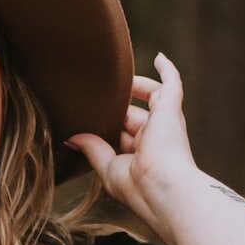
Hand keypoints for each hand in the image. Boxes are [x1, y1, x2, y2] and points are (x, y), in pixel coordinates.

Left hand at [65, 51, 197, 229]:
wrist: (160, 187)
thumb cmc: (136, 187)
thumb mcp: (108, 167)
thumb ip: (93, 149)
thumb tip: (71, 138)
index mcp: (142, 155)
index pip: (123, 135)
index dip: (109, 127)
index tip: (92, 119)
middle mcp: (155, 138)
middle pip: (134, 115)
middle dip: (118, 106)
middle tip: (97, 96)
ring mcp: (164, 123)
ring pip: (152, 97)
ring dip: (137, 86)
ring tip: (119, 74)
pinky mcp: (171, 109)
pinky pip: (172, 84)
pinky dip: (167, 70)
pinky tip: (159, 57)